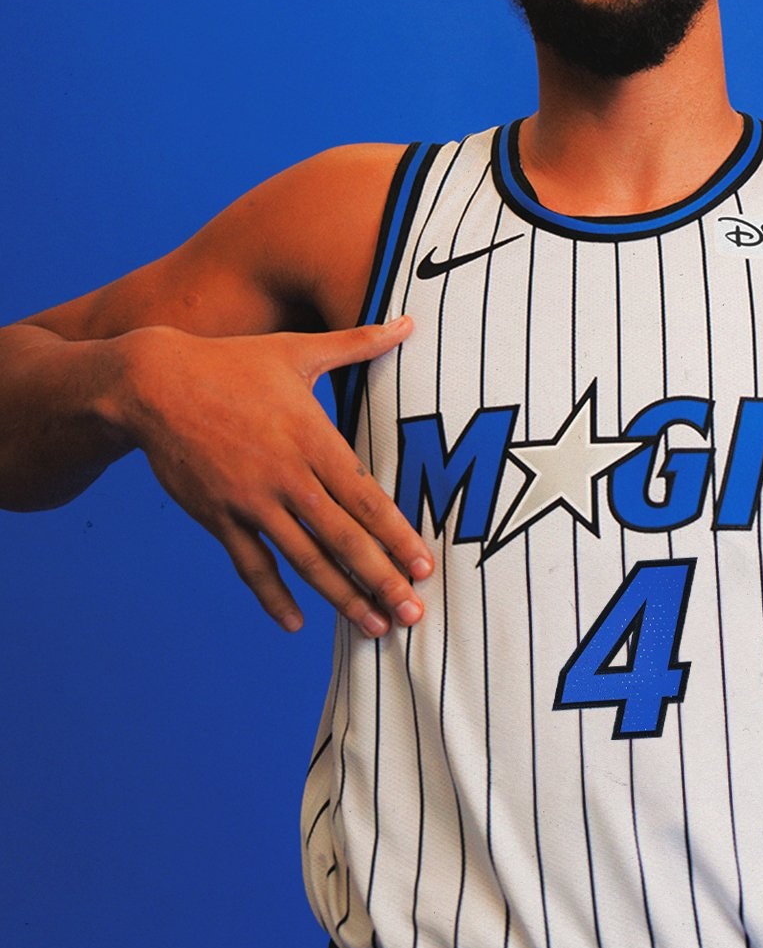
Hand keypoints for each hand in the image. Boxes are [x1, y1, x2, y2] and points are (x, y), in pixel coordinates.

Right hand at [118, 318, 431, 634]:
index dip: (397, 535)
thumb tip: (408, 321)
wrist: (153, 384)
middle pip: (343, 538)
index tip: (425, 565)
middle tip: (413, 613)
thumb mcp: (298, 351)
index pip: (366, 498)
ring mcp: (250, 501)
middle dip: (382, 579)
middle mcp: (287, 476)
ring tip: (374, 626)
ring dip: (342, 597)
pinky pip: (251, 566)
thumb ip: (359, 343)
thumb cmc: (233, 363)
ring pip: (304, 560)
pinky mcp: (218, 517)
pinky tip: (298, 623)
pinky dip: (273, 597)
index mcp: (313, 438)